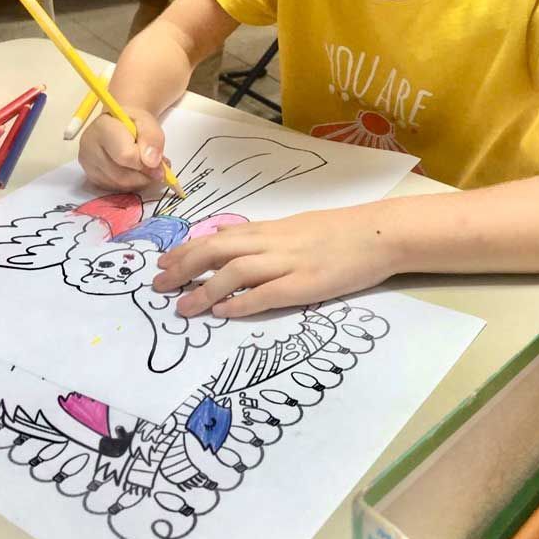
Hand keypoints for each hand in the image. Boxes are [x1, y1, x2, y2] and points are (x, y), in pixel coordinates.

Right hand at [78, 108, 168, 192]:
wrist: (116, 125)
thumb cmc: (131, 122)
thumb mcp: (147, 121)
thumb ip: (152, 138)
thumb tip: (152, 163)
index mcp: (102, 128)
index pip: (125, 155)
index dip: (146, 163)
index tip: (161, 163)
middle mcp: (89, 148)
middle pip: (121, 175)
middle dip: (145, 175)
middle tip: (158, 169)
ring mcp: (88, 165)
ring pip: (119, 185)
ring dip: (139, 181)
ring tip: (147, 168)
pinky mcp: (91, 177)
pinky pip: (115, 189)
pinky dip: (130, 185)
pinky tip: (135, 172)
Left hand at [152, 204, 396, 317]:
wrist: (380, 232)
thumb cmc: (341, 231)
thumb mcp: (295, 227)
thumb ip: (263, 237)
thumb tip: (227, 241)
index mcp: (269, 230)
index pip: (218, 237)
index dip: (187, 251)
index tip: (163, 263)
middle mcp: (273, 243)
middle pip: (217, 250)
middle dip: (184, 268)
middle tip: (158, 285)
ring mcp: (290, 262)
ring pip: (236, 271)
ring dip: (204, 289)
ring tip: (182, 308)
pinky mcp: (308, 283)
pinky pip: (269, 293)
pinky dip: (242, 302)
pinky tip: (223, 312)